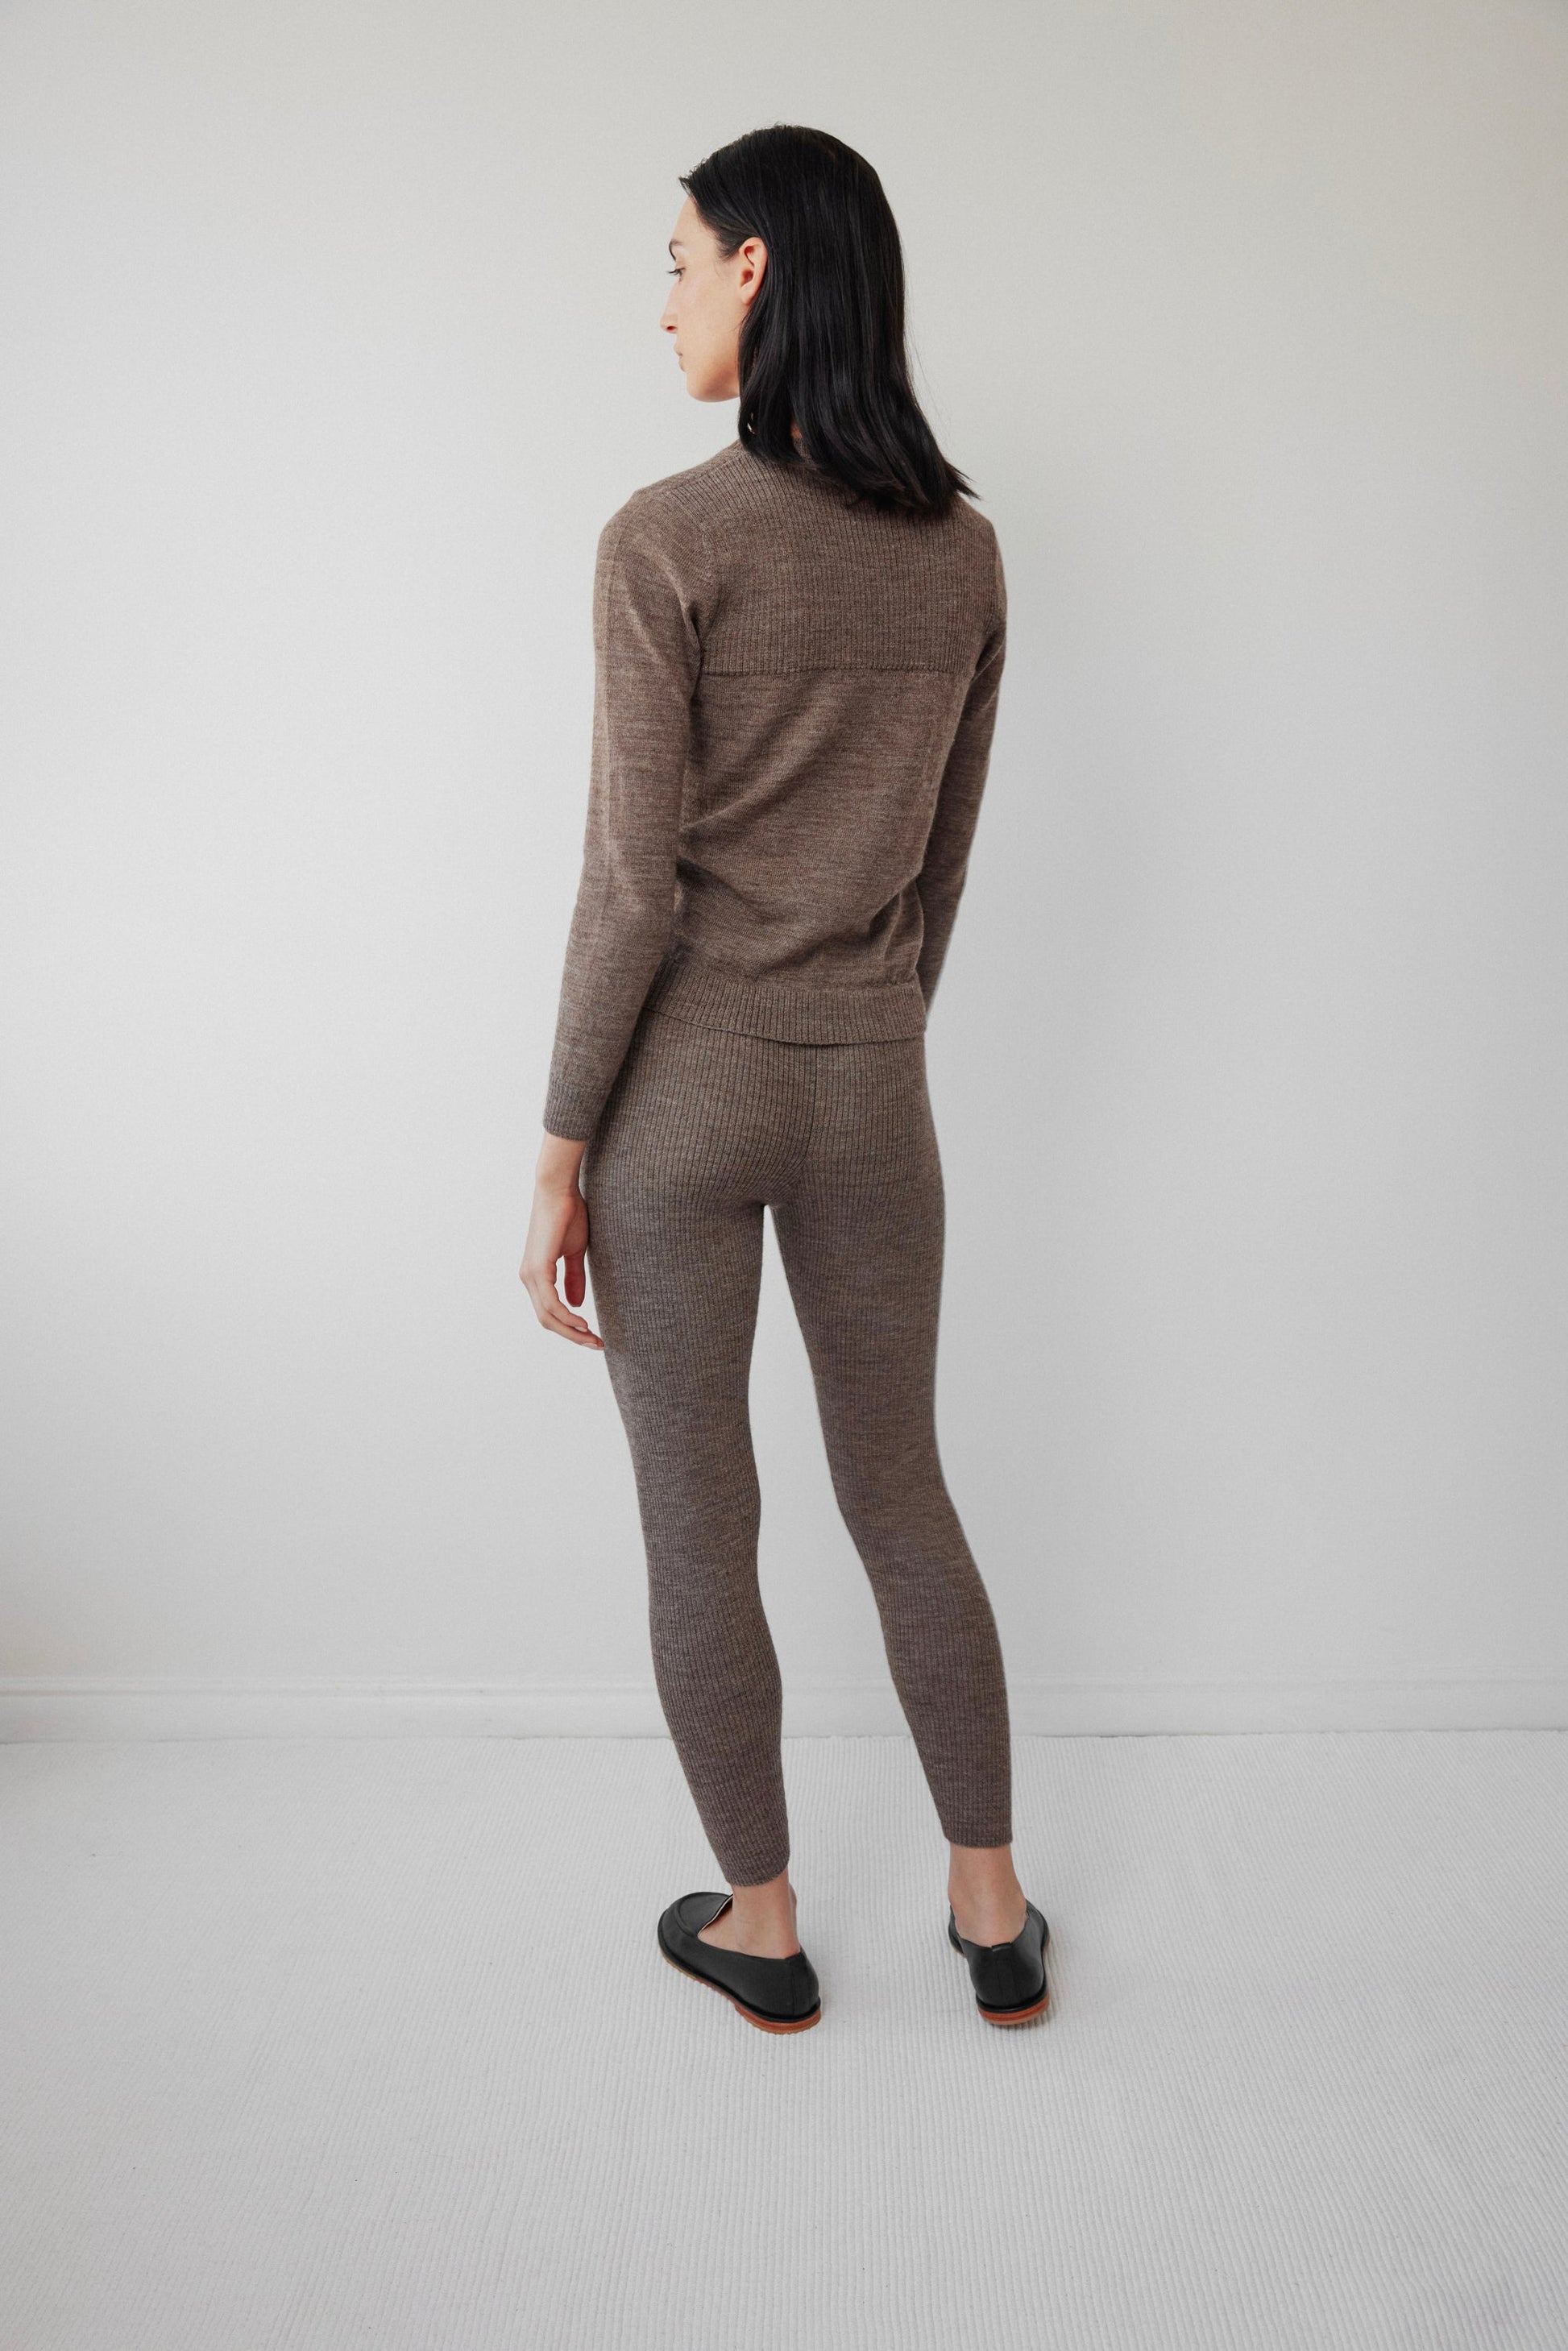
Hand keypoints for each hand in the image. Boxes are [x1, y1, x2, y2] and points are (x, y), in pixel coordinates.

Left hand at [519, 1133, 603, 1349]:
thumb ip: (574, 1278)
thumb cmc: (568, 1215)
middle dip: (573, 1336)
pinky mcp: (538, 1269)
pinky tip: (582, 1323)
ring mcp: (531, 1275)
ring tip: (593, 1338)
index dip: (570, 1328)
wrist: (559, 1191)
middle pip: (548, 1320)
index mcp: (536, 1275)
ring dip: (572, 1331)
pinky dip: (567, 1318)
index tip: (592, 1336)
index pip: (550, 1312)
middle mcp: (529, 1278)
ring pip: (549, 1316)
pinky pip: (551, 1303)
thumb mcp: (575, 1252)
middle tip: (596, 1344)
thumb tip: (576, 1304)